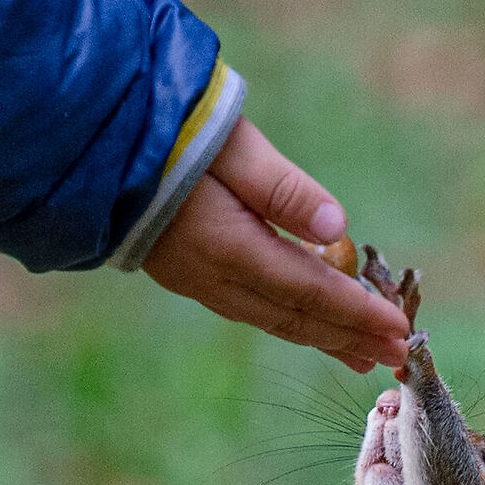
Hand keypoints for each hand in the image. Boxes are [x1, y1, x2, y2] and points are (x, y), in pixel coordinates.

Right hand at [142, 120, 410, 373]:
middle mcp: (214, 276)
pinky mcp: (186, 272)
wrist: (84, 134)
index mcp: (229, 247)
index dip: (357, 314)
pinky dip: (290, 321)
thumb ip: (283, 189)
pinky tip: (308, 323)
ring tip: (361, 356)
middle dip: (349, 338)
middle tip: (397, 357)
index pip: (309, 290)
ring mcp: (196, 279)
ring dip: (322, 337)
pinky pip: (251, 308)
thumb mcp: (231, 143)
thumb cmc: (163, 126)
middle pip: (296, 317)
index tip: (400, 330)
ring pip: (273, 319)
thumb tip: (337, 228)